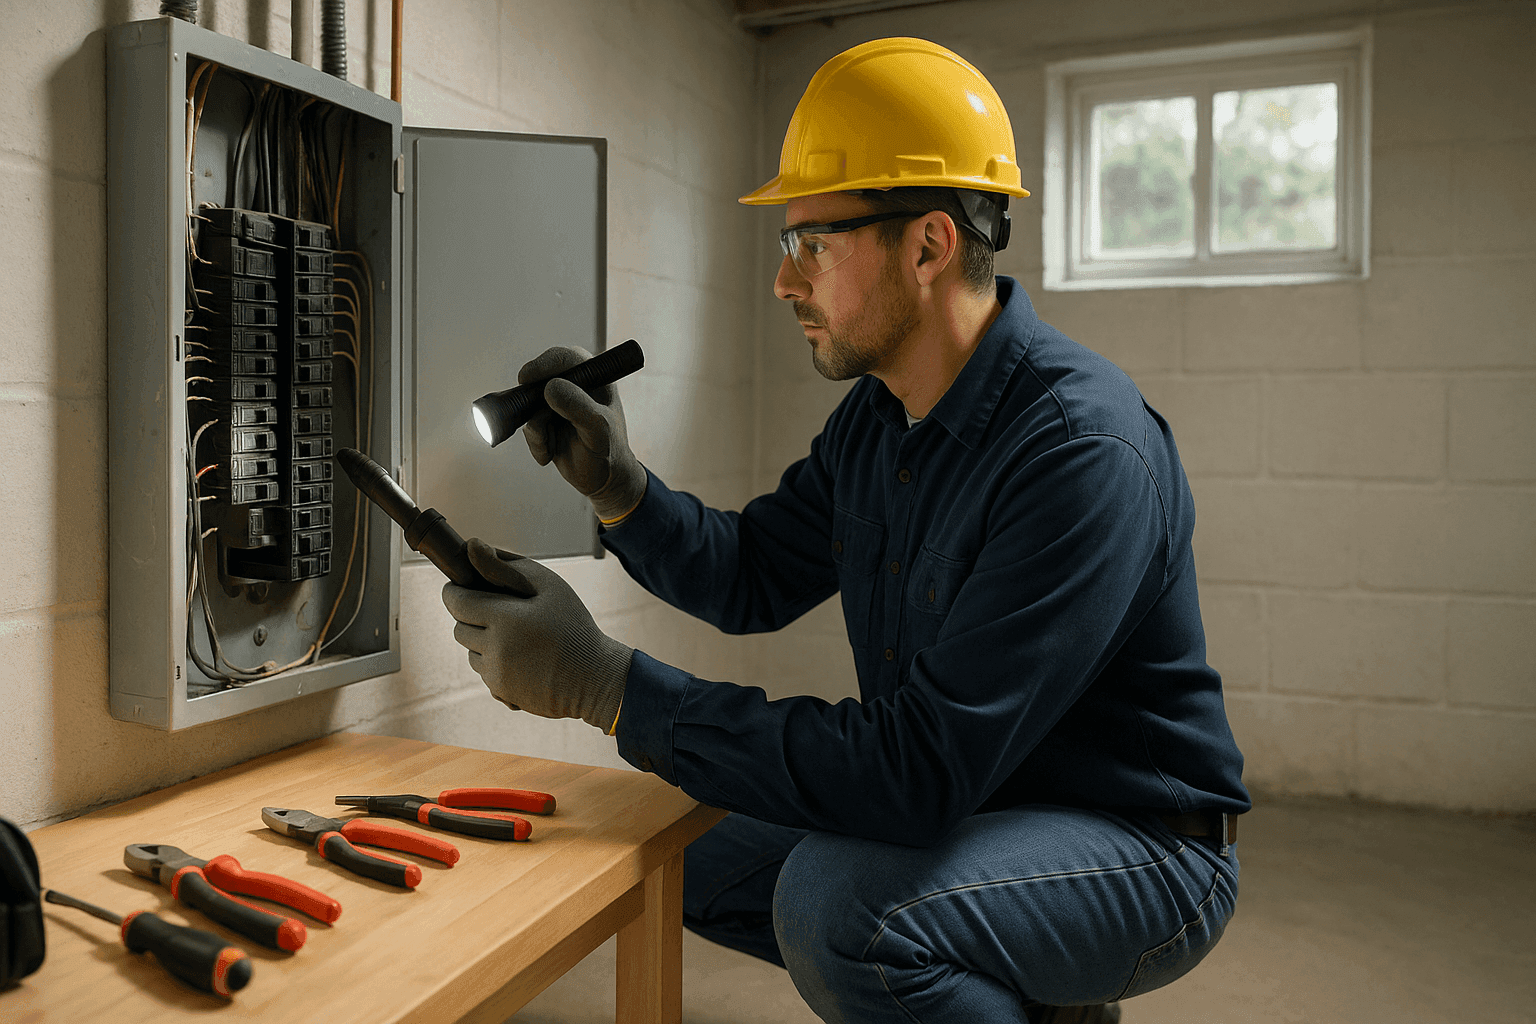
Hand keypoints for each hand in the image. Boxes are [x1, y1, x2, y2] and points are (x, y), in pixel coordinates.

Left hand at [442, 539, 630, 729]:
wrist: (595, 677)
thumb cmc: (574, 626)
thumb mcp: (547, 585)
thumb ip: (504, 565)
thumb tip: (471, 546)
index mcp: (505, 620)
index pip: (456, 602)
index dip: (455, 591)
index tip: (461, 585)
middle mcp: (494, 650)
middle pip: (459, 627)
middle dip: (472, 616)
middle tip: (500, 611)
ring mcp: (496, 676)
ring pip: (470, 652)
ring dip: (483, 641)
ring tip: (517, 637)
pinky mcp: (501, 693)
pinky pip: (484, 672)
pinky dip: (495, 662)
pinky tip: (523, 658)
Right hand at [519, 346, 646, 522]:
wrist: (603, 480)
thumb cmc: (609, 451)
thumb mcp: (598, 429)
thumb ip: (578, 407)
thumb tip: (550, 387)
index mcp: (594, 377)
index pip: (565, 358)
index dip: (543, 364)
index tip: (527, 378)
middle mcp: (574, 385)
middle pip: (539, 378)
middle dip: (532, 402)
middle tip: (540, 423)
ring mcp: (557, 402)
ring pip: (528, 405)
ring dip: (536, 430)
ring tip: (552, 445)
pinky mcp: (544, 419)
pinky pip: (527, 425)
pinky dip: (535, 442)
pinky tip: (550, 452)